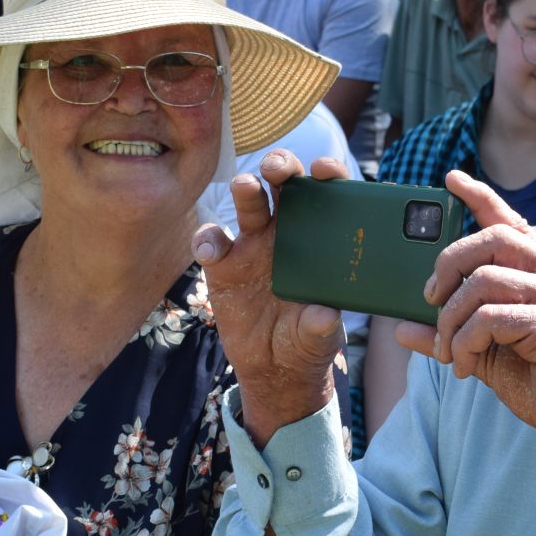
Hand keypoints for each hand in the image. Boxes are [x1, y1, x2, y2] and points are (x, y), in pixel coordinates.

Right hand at [193, 150, 351, 445]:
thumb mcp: (319, 338)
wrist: (274, 367)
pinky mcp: (222, 265)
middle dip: (281, 168)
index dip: (327, 176)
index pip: (327, 197)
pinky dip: (208, 240)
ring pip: (248, 204)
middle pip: (283, 186)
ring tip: (246, 187)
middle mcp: (286, 232)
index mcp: (320, 239)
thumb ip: (321, 327)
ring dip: (246, 189)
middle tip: (278, 168)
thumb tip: (324, 317)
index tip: (324, 169)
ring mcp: (252, 245)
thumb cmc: (306, 340)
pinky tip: (212, 250)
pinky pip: (211, 242)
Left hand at [393, 171, 535, 483]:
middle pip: (491, 240)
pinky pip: (491, 317)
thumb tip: (402, 329)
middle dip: (448, 264)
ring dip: (452, 318)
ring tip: (450, 352)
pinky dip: (466, 342)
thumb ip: (454, 337)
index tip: (451, 179)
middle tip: (431, 298)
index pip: (513, 224)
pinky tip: (466, 366)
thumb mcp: (494, 358)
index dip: (481, 197)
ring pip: (484, 280)